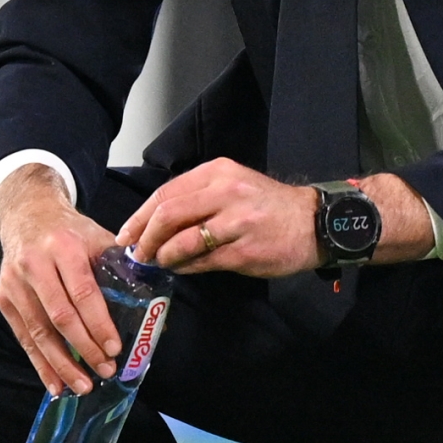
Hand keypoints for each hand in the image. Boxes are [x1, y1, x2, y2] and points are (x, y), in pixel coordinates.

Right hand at [0, 166, 125, 396]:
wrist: (27, 214)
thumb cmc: (71, 231)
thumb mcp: (100, 239)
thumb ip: (126, 273)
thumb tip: (158, 319)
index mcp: (64, 246)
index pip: (83, 292)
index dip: (99, 323)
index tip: (116, 348)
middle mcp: (34, 264)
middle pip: (60, 315)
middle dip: (84, 348)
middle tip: (106, 371)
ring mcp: (15, 283)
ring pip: (39, 331)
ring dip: (62, 364)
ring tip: (84, 387)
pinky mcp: (4, 298)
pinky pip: (24, 337)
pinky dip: (40, 363)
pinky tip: (56, 384)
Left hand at [122, 162, 437, 277]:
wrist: (317, 222)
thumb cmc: (268, 207)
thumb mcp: (232, 186)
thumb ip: (196, 199)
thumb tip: (153, 225)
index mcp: (217, 172)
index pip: (165, 193)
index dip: (140, 216)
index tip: (125, 234)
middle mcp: (225, 192)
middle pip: (168, 214)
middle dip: (144, 237)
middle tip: (134, 253)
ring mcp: (236, 221)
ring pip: (182, 239)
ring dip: (162, 255)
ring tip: (156, 263)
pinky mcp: (246, 249)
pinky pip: (203, 261)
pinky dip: (185, 267)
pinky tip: (180, 270)